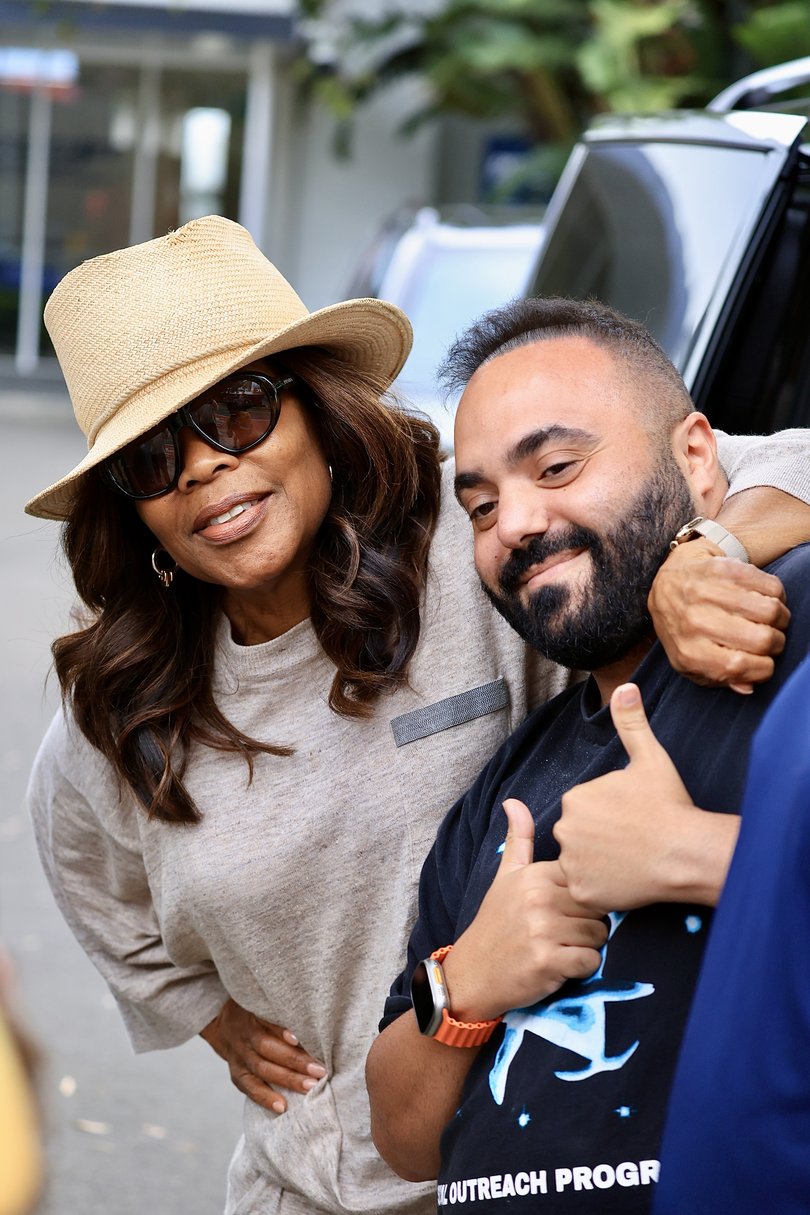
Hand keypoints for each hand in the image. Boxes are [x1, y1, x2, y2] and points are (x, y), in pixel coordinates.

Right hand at [200, 999, 326, 1112]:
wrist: (223, 1025)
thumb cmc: (256, 1013)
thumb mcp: (264, 1004)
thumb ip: (283, 1012)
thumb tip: (317, 1023)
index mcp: (252, 1015)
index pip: (266, 1021)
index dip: (280, 1030)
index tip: (298, 1038)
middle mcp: (245, 1036)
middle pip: (267, 1048)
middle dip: (294, 1060)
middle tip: (319, 1070)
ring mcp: (239, 1057)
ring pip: (262, 1069)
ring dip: (287, 1080)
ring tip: (309, 1087)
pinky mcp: (237, 1074)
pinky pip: (250, 1087)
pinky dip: (265, 1098)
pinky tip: (282, 1107)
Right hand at [444, 799, 606, 1021]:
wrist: (473, 974)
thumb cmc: (495, 924)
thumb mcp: (505, 878)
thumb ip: (518, 839)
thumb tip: (513, 801)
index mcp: (535, 876)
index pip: (587, 880)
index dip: (581, 898)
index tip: (564, 909)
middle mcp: (540, 899)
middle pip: (598, 909)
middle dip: (587, 925)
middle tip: (561, 933)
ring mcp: (544, 931)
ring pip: (599, 936)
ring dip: (585, 948)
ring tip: (559, 948)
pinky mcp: (549, 962)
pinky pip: (591, 962)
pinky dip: (581, 969)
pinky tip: (559, 967)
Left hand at [555, 684, 737, 908]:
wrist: (686, 853)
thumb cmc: (669, 806)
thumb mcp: (650, 758)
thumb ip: (632, 723)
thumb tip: (625, 687)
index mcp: (575, 797)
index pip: (585, 809)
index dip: (610, 816)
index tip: (632, 819)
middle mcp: (565, 829)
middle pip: (579, 836)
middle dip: (601, 840)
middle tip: (633, 842)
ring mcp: (572, 863)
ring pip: (582, 864)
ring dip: (600, 864)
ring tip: (630, 862)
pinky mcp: (584, 891)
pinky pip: (587, 891)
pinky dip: (602, 889)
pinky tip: (626, 880)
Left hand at [648, 538, 788, 693]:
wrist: (668, 584)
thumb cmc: (684, 630)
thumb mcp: (691, 663)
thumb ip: (719, 679)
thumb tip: (748, 686)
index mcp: (689, 652)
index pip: (740, 666)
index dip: (763, 669)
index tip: (763, 663)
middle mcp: (696, 622)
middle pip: (762, 639)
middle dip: (776, 643)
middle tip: (770, 639)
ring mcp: (708, 592)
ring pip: (770, 610)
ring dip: (779, 618)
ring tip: (770, 620)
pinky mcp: (722, 569)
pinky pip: (771, 586)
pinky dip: (776, 596)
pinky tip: (763, 600)